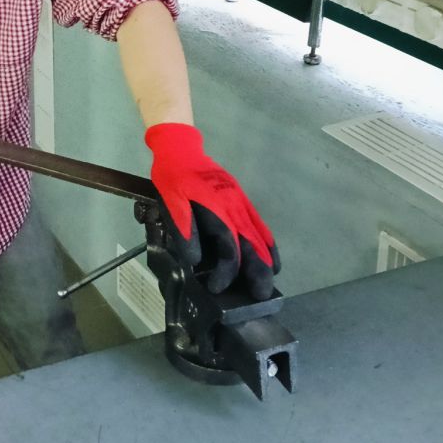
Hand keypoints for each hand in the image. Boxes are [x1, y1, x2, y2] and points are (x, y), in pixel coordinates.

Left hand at [145, 123, 280, 300]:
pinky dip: (267, 240)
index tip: (217, 287)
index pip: (230, 247)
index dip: (226, 270)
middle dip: (259, 270)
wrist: (181, 148)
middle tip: (261, 294)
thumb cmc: (174, 176)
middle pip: (253, 243)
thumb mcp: (172, 201)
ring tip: (271, 279)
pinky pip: (259, 222)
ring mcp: (241, 201)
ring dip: (267, 258)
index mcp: (218, 209)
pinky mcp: (241, 198)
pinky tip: (269, 252)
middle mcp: (235, 206)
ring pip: (259, 233)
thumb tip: (196, 260)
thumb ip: (185, 228)